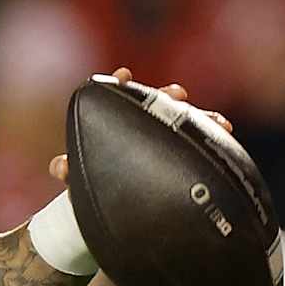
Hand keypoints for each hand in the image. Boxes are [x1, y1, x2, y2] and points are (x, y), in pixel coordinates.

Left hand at [49, 67, 233, 183]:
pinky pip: (194, 137)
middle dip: (165, 97)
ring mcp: (159, 136)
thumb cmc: (89, 188)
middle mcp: (138, 125)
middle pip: (153, 104)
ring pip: (178, 117)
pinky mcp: (176, 150)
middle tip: (177, 94)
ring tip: (211, 116)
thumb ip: (68, 169)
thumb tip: (60, 165)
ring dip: (194, 114)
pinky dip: (209, 130)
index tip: (123, 74)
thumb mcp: (77, 177)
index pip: (115, 97)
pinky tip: (223, 127)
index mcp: (112, 125)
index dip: (118, 85)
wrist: (109, 211)